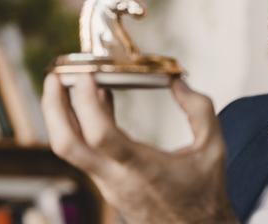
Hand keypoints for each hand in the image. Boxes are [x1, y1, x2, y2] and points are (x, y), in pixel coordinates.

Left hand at [41, 73, 237, 223]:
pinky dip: (81, 125)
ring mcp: (108, 185)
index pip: (101, 136)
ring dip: (62, 116)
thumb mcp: (214, 147)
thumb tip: (177, 81)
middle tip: (55, 76)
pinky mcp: (107, 186)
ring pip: (69, 150)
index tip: (87, 75)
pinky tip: (97, 103)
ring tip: (69, 84)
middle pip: (66, 145)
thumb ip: (199, 110)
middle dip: (53, 107)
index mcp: (143, 168)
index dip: (86, 103)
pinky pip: (84, 153)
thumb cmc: (206, 192)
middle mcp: (117, 178)